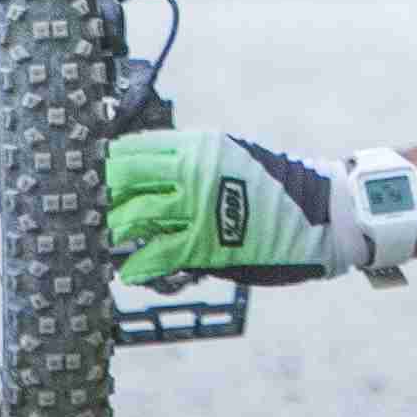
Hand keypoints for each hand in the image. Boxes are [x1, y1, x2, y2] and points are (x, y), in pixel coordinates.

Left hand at [104, 124, 346, 285]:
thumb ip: (192, 164)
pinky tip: (130, 270)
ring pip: (133, 216)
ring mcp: (197, 207)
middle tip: (94, 213)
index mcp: (198, 146)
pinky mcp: (205, 243)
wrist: (322, 214)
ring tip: (108, 242)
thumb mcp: (232, 157)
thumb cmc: (278, 187)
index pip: (133, 149)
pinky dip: (137, 265)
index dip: (108, 165)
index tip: (95, 179)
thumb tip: (150, 180)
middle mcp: (192, 170)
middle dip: (102, 198)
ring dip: (114, 231)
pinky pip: (156, 255)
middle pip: (123, 179)